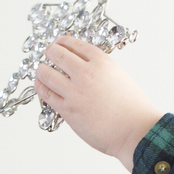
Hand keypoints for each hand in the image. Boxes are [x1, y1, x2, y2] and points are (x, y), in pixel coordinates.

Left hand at [32, 35, 160, 168]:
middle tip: (47, 53)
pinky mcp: (67, 109)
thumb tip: (87, 70)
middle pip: (58, 54)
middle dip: (50, 51)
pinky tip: (40, 85)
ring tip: (40, 70)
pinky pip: (46, 94)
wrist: (134, 131)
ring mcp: (75, 91)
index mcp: (102, 62)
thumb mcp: (120, 77)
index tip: (59, 42)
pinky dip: (40, 88)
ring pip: (46, 73)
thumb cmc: (133, 109)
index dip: (64, 41)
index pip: (76, 45)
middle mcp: (86, 73)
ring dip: (40, 70)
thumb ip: (102, 71)